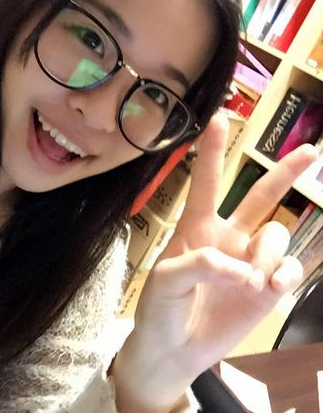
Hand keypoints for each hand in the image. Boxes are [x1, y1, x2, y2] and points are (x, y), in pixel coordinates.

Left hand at [112, 113, 316, 411]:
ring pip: (277, 236)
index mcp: (196, 226)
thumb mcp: (166, 280)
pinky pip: (289, 269)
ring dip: (269, 256)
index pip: (206, 181)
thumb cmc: (159, 308)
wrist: (173, 349)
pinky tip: (270, 288)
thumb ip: (200, 263)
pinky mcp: (265, 287)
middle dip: (284, 173)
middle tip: (311, 151)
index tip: (219, 117)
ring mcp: (249, 261)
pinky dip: (284, 276)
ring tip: (250, 282)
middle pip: (260, 196)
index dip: (213, 150)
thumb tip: (243, 268)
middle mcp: (227, 236)